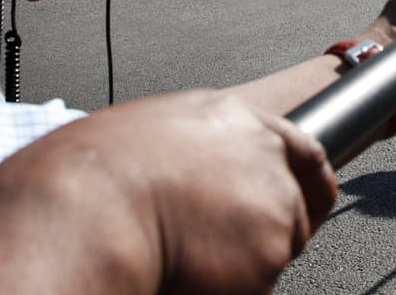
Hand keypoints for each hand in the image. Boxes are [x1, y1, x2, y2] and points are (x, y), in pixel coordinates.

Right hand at [0, 91, 335, 294]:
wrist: (82, 212)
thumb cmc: (88, 178)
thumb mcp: (145, 137)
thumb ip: (193, 152)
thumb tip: (197, 179)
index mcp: (228, 118)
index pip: (300, 148)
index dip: (309, 181)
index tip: (313, 201)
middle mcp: (262, 152)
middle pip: (295, 208)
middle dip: (266, 237)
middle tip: (220, 255)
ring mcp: (272, 202)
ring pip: (273, 254)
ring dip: (239, 267)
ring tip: (181, 257)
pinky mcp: (268, 252)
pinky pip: (255, 287)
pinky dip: (225, 291)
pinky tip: (185, 276)